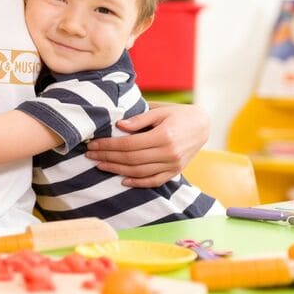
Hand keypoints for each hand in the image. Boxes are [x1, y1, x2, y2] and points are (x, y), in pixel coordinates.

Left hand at [85, 103, 208, 186]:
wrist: (202, 125)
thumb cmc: (178, 114)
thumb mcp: (160, 110)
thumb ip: (140, 119)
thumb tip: (119, 125)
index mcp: (164, 136)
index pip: (129, 144)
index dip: (109, 145)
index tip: (94, 144)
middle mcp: (168, 153)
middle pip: (131, 159)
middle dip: (108, 157)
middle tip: (91, 154)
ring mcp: (172, 165)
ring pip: (139, 172)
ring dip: (117, 170)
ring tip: (100, 165)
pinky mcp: (175, 172)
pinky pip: (153, 181)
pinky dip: (138, 183)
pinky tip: (123, 180)